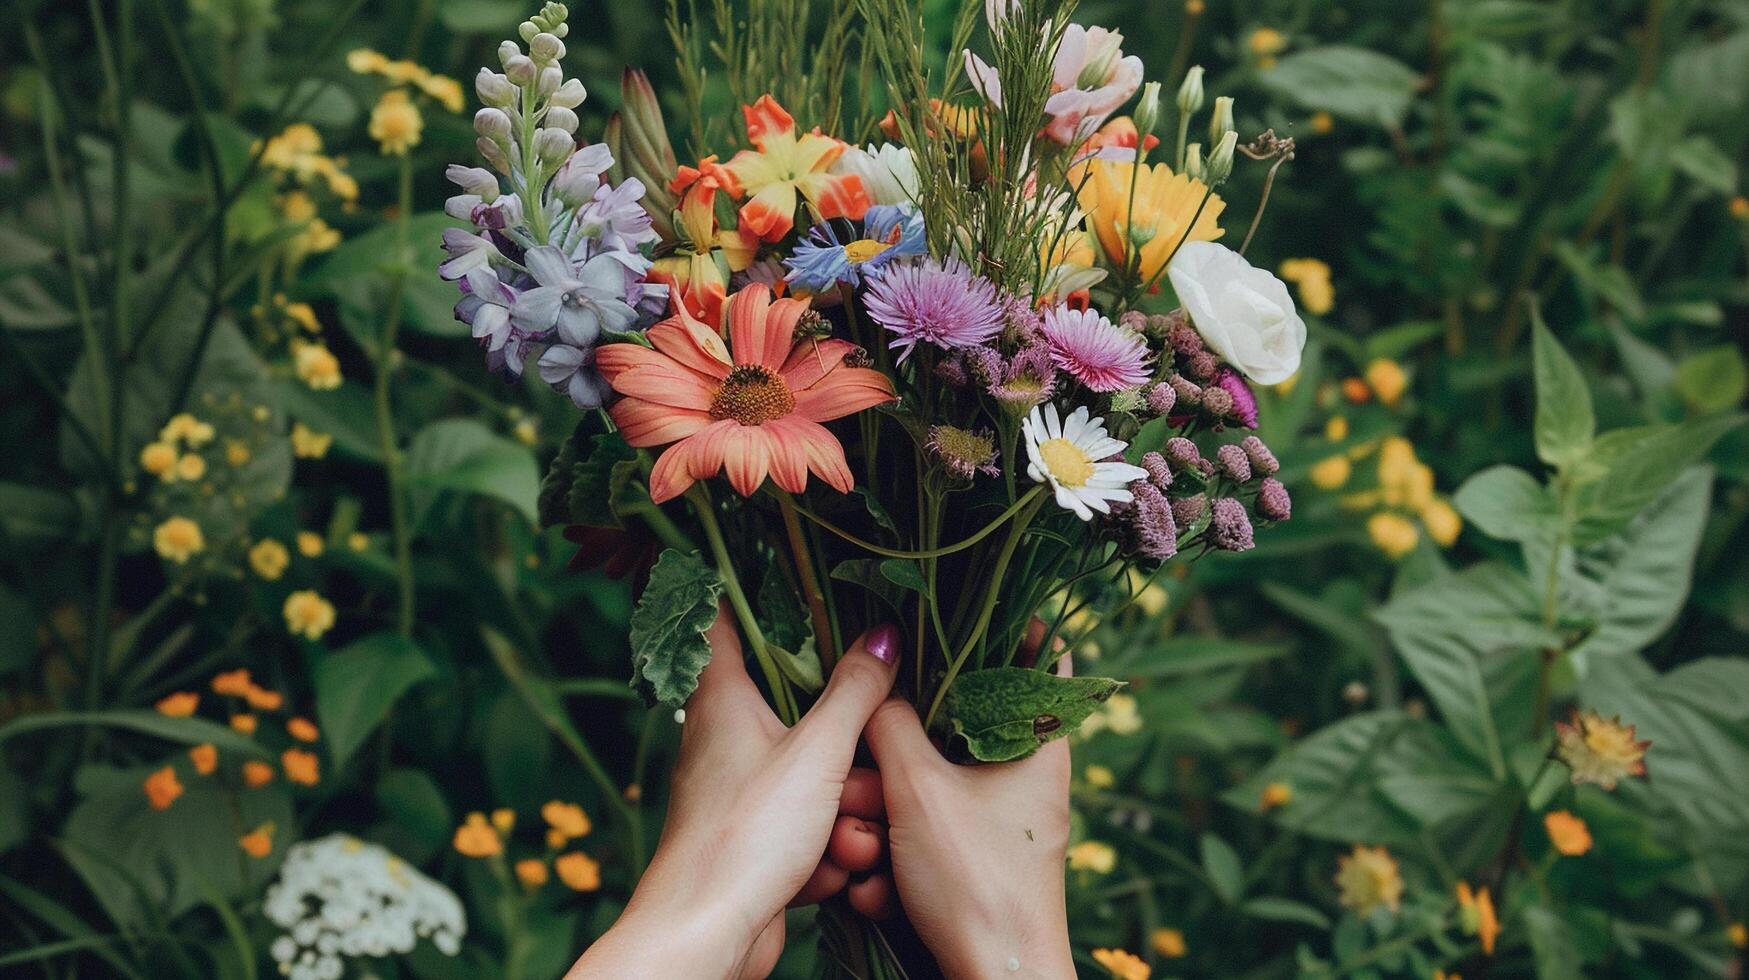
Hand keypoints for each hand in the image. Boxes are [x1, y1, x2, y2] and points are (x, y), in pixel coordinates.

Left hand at [568, 609, 901, 978]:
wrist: (706, 936)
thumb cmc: (747, 835)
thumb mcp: (818, 753)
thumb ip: (856, 691)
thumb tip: (885, 634)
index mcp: (722, 697)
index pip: (725, 617)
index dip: (755, 587)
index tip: (797, 566)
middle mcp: (722, 737)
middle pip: (794, 707)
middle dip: (843, 742)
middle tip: (859, 762)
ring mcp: (736, 792)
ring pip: (811, 775)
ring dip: (841, 809)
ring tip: (841, 836)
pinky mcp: (751, 841)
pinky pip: (806, 828)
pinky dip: (825, 849)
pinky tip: (827, 871)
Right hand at [861, 640, 1074, 978]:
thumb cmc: (977, 881)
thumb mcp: (920, 789)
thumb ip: (890, 723)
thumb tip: (875, 678)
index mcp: (1038, 743)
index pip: (1042, 657)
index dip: (1006, 624)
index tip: (958, 604)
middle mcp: (1023, 777)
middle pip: (951, 731)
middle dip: (890, 760)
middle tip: (861, 781)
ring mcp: (996, 823)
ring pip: (923, 789)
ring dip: (880, 818)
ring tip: (866, 852)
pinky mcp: (970, 864)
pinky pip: (921, 837)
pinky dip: (892, 860)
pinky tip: (878, 890)